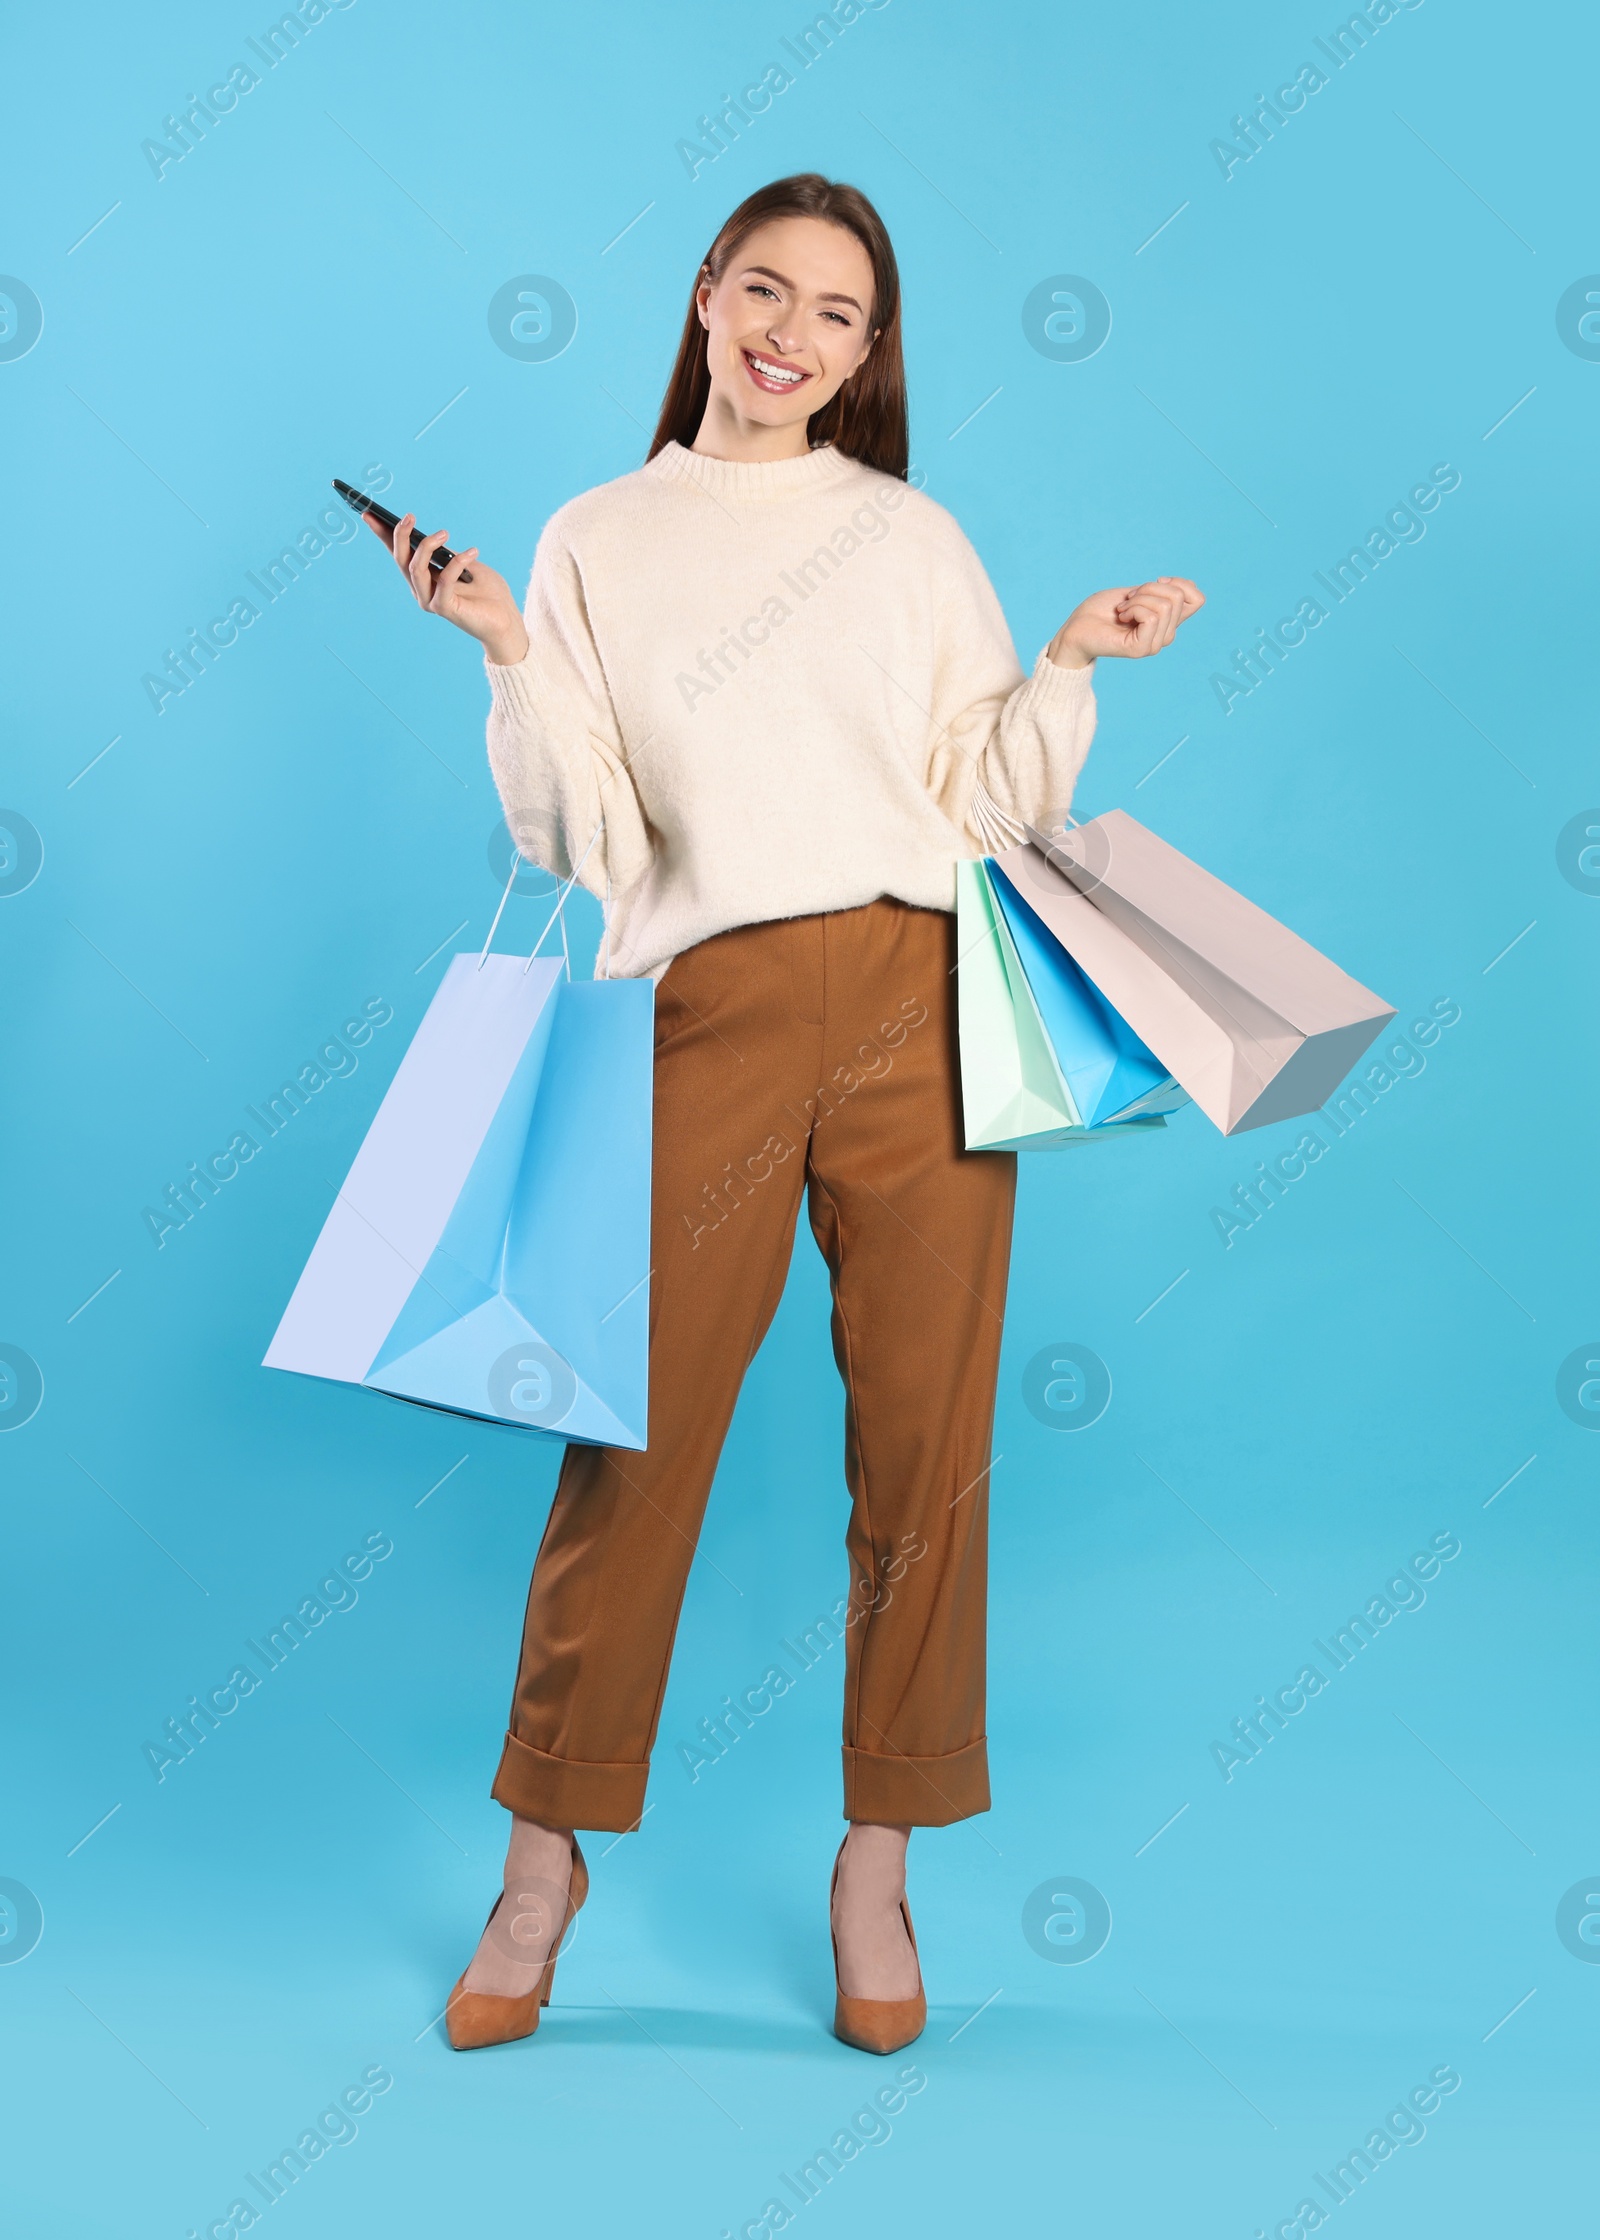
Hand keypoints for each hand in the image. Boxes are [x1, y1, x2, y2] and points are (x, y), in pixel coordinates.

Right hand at [366, 510, 529, 666]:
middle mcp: (422, 590)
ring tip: (444, 533)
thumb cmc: (488, 592)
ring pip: (416, 568)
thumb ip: (446, 554)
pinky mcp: (444, 609)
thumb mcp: (465, 564)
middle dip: (400, 535)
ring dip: (427, 546)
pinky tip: (472, 552)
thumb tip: (431, 537)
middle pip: (402, 560)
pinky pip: (444, 579)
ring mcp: (430, 601)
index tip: (369, 513)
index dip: (383, 534)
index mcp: (425, 578)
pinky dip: (457, 562)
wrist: (506, 620)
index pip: (399, 554)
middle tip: (409, 516)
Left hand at [1046, 577, 1204, 669]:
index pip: (1197, 599)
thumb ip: (1163, 592)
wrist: (1077, 628)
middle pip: (1178, 597)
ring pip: (1165, 606)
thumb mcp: (1138, 592)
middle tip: (1128, 600)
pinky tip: (1120, 617)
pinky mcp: (1142, 649)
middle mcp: (1165, 635)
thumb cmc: (1102, 610)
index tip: (1154, 582)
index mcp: (1168, 621)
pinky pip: (1150, 617)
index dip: (1179, 583)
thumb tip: (1184, 586)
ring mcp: (1155, 644)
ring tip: (1122, 610)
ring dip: (1138, 599)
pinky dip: (1133, 609)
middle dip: (1149, 589)